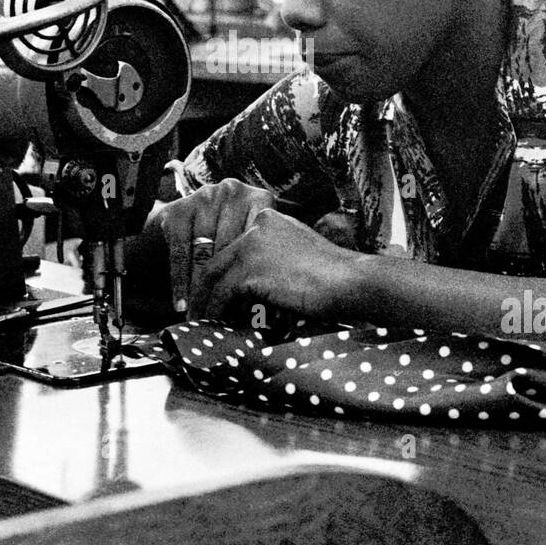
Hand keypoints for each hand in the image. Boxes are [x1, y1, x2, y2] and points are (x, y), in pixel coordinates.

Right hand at [152, 178, 276, 313]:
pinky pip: (180, 252)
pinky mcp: (179, 209)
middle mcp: (233, 192)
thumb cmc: (229, 241)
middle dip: (226, 286)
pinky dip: (179, 281)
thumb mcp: (251, 244)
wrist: (185, 221)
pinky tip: (181, 303)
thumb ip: (263, 263)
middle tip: (225, 318)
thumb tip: (276, 309)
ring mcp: (205, 197)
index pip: (258, 243)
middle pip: (230, 247)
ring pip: (203, 251)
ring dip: (201, 289)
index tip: (253, 310)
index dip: (254, 278)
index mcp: (259, 199)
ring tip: (202, 316)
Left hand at [191, 208, 362, 324]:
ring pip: (213, 278)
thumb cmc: (333, 276)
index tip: (210, 293)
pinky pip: (222, 295)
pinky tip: (215, 324)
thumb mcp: (296, 255)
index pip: (231, 248)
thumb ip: (271, 260)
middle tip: (195, 311)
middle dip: (202, 289)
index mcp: (267, 220)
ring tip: (201, 322)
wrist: (350, 281)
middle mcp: (255, 227)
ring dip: (205, 303)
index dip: (218, 274)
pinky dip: (216, 311)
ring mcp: (252, 247)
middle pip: (216, 260)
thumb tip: (248, 286)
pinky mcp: (251, 271)